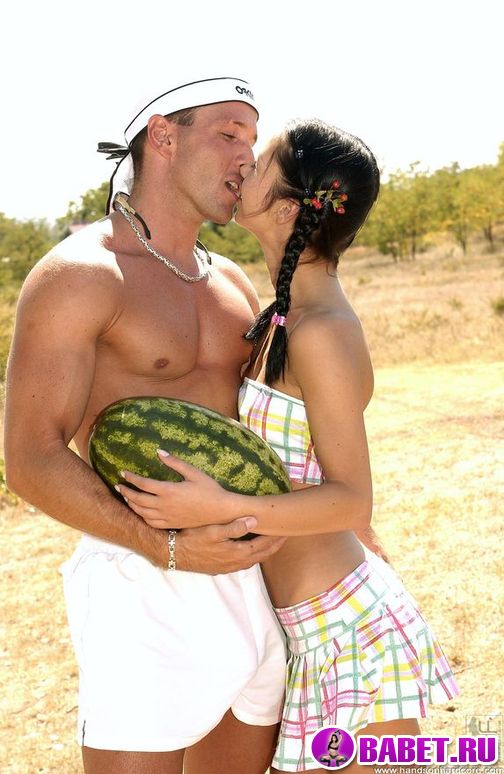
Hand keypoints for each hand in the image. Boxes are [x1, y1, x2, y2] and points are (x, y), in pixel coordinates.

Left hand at [115, 450, 235, 528]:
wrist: (221, 511)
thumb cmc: (209, 489)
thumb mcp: (193, 472)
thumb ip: (175, 462)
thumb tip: (159, 452)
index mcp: (169, 490)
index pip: (143, 484)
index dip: (131, 478)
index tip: (123, 472)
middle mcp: (165, 505)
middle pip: (138, 499)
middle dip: (126, 492)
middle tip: (118, 486)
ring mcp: (168, 517)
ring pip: (142, 513)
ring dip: (132, 504)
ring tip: (127, 497)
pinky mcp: (172, 525)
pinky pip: (151, 523)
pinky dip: (142, 517)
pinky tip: (140, 512)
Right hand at [175, 517, 286, 573]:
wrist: (175, 554)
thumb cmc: (193, 539)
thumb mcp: (212, 530)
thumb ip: (233, 527)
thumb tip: (253, 521)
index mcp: (236, 553)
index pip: (262, 546)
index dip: (274, 538)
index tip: (284, 530)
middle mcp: (235, 563)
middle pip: (261, 556)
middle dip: (274, 546)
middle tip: (285, 536)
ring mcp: (228, 568)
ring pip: (253, 561)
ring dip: (264, 552)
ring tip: (272, 543)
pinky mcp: (221, 568)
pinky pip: (243, 563)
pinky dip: (252, 556)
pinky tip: (251, 550)